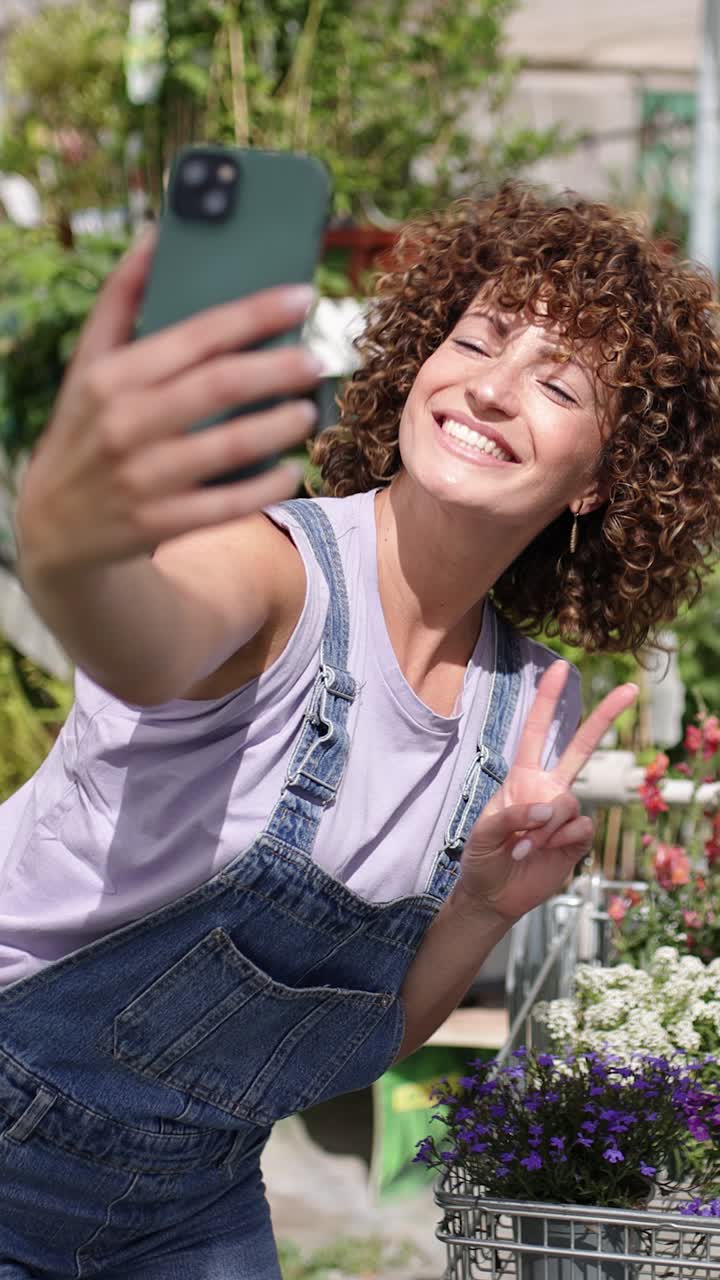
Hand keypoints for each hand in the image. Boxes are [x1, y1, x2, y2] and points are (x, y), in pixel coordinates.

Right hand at [16, 230, 320, 575]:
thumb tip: (157, 234)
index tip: (302, 298)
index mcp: (112, 376)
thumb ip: (121, 299)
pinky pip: (229, 503)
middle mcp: (125, 423)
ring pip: (231, 446)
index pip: (197, 333)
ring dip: (281, 426)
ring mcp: (143, 477)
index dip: (257, 312)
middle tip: (315, 360)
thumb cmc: (86, 430)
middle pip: (221, 386)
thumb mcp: (89, 366)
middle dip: (278, 369)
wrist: (54, 527)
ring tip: (308, 411)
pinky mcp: (159, 523)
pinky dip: (268, 486)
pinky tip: (290, 469)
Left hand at [458, 661, 637, 922]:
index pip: (536, 731)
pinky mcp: (577, 838)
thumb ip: (511, 816)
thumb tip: (549, 809)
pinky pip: (581, 828)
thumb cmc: (482, 857)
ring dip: (545, 828)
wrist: (494, 895)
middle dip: (604, 718)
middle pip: (581, 748)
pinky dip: (560, 841)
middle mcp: (548, 789)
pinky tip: (544, 853)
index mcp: (522, 777)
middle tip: (630, 688)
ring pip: (571, 803)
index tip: (560, 667)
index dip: (548, 700)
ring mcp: (564, 813)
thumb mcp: (482, 834)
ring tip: (523, 848)